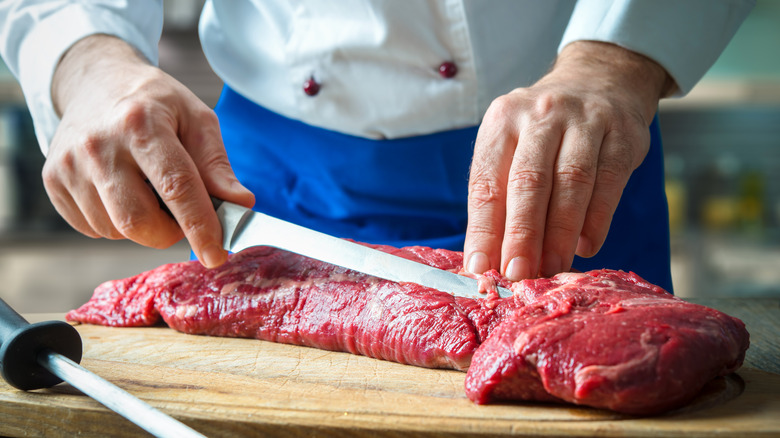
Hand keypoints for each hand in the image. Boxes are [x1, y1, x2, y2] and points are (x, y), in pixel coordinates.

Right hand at [45, 35, 253, 266]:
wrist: (95, 81)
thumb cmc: (155, 104)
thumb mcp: (197, 120)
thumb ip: (217, 166)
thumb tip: (241, 205)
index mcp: (141, 124)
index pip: (176, 187)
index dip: (200, 227)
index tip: (217, 254)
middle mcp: (98, 146)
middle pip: (138, 221)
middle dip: (169, 232)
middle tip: (181, 214)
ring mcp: (68, 165)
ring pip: (115, 230)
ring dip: (144, 226)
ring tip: (148, 190)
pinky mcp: (52, 181)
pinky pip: (93, 228)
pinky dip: (117, 223)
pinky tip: (123, 191)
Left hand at [464, 41, 674, 280]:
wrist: (600, 80)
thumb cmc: (544, 130)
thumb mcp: (512, 146)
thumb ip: (501, 195)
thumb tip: (488, 259)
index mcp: (503, 120)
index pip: (487, 181)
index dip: (483, 229)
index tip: (480, 268)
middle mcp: (541, 116)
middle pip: (529, 182)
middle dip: (522, 234)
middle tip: (517, 273)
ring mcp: (585, 120)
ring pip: (571, 182)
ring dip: (560, 233)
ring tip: (551, 268)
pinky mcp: (622, 133)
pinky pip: (609, 182)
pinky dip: (596, 219)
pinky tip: (586, 246)